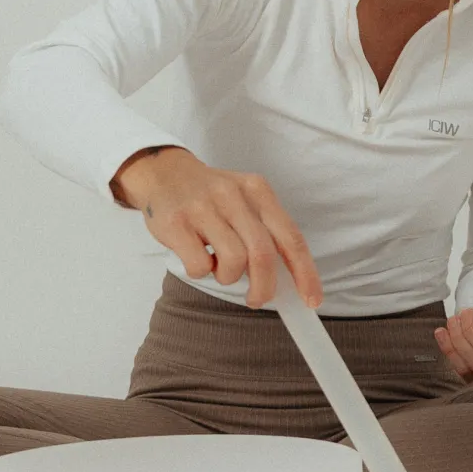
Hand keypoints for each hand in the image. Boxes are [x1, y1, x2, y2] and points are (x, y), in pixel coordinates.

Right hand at [111, 147, 321, 309]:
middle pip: (263, 254)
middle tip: (257, 299)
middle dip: (264, 287)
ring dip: (228, 277)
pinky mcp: (176, 223)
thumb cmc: (210, 196)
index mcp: (258, 191)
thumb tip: (288, 279)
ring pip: (233, 262)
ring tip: (218, 266)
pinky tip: (196, 257)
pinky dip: (201, 272)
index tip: (311, 300)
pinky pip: (200, 265)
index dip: (305, 273)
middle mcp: (233, 195)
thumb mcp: (245, 200)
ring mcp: (203, 207)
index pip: (291, 238)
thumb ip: (266, 231)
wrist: (162, 171)